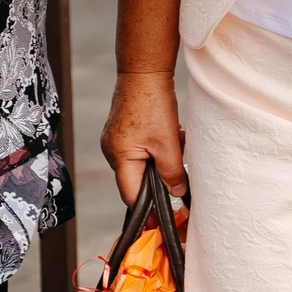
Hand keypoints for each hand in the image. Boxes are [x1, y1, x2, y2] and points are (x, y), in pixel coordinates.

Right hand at [102, 72, 187, 203]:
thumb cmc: (153, 104)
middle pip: (136, 179)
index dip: (147, 209)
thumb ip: (172, 173)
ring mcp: (115, 140)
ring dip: (161, 158)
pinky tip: (171, 133)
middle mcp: (112, 150)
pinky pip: (140, 148)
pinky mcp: (122, 130)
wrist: (144, 70)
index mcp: (119, 157)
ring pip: (142, 162)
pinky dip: (157, 146)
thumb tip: (177, 194)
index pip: (131, 195)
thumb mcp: (168, 144)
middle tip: (179, 169)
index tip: (160, 221)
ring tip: (176, 141)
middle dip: (159, 177)